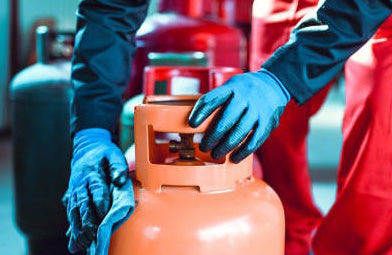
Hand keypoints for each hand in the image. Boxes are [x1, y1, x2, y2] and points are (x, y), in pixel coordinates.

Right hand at [63, 128, 128, 252]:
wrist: (86, 149)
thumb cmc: (104, 154)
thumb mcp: (114, 154)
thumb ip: (118, 166)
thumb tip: (119, 180)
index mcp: (92, 173)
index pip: (96, 189)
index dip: (100, 203)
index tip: (104, 215)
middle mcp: (81, 183)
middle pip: (83, 203)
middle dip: (87, 220)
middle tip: (93, 234)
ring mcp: (74, 190)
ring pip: (74, 210)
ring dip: (78, 226)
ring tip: (84, 241)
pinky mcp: (72, 196)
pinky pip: (71, 211)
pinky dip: (73, 225)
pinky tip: (76, 237)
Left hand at [188, 69, 290, 162]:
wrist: (274, 84)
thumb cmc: (244, 90)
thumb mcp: (230, 86)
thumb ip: (217, 100)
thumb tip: (195, 123)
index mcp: (231, 88)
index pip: (212, 99)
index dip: (200, 112)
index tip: (192, 125)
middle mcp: (245, 98)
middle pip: (226, 120)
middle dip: (212, 137)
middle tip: (204, 147)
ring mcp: (257, 110)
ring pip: (240, 132)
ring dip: (225, 146)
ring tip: (215, 154)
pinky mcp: (267, 122)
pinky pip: (254, 141)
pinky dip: (243, 152)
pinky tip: (233, 158)